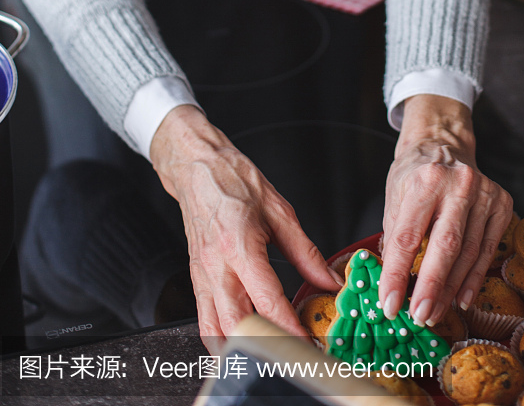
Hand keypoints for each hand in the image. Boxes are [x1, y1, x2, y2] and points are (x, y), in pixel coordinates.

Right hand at [150, 105, 340, 350]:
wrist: (199, 169)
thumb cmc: (235, 182)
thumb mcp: (279, 210)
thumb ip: (305, 251)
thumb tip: (327, 279)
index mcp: (240, 246)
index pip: (267, 299)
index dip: (289, 327)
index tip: (308, 343)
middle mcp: (217, 266)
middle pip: (237, 325)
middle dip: (266, 346)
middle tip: (293, 354)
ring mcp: (202, 276)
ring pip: (215, 331)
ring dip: (241, 349)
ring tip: (269, 353)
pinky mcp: (196, 280)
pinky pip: (204, 321)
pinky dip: (221, 339)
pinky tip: (241, 342)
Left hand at [378, 95, 512, 327]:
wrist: (444, 144)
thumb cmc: (416, 174)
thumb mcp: (395, 197)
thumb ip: (395, 238)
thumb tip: (392, 285)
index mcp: (426, 179)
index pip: (409, 235)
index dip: (398, 274)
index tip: (389, 304)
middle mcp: (459, 183)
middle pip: (446, 245)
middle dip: (431, 287)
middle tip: (420, 316)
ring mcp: (485, 192)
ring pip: (470, 252)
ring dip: (452, 288)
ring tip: (436, 312)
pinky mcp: (502, 203)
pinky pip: (488, 249)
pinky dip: (474, 277)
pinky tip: (461, 298)